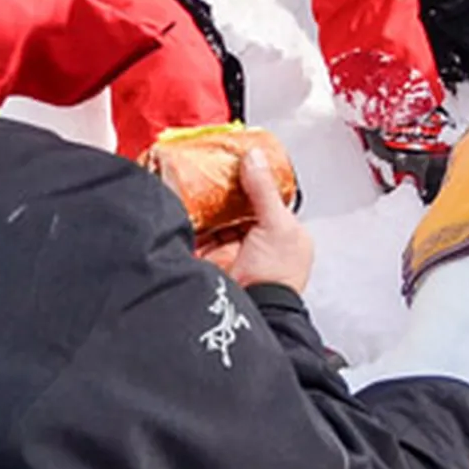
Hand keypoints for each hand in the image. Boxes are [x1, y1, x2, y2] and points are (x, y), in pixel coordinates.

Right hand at [195, 145, 317, 295]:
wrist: (253, 310)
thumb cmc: (276, 276)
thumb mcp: (277, 224)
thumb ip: (263, 190)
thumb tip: (255, 158)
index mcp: (283, 231)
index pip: (266, 196)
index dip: (252, 177)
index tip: (237, 158)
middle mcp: (258, 240)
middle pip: (237, 205)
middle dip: (224, 188)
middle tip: (211, 166)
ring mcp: (233, 250)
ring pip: (216, 217)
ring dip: (205, 201)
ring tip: (194, 178)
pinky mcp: (210, 258)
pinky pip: (198, 232)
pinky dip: (191, 219)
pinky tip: (184, 201)